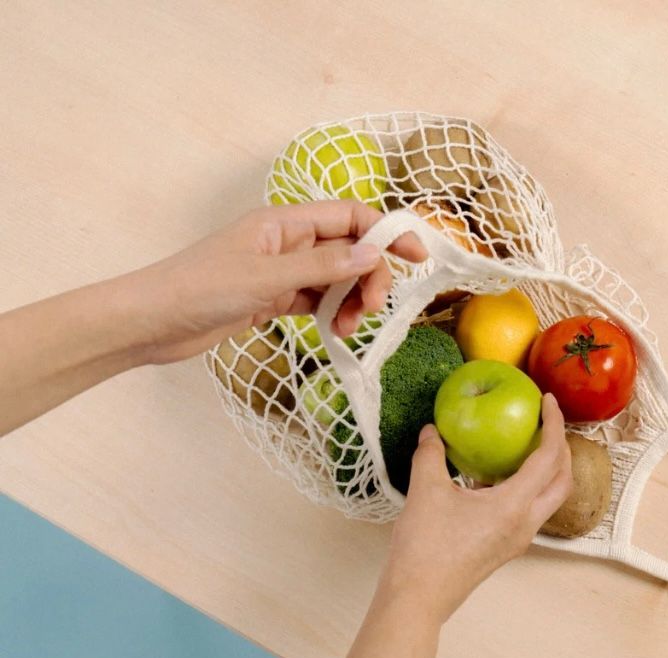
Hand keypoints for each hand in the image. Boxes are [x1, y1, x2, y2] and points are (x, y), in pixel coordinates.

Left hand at [130, 200, 426, 363]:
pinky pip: (318, 300)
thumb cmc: (199, 289)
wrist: (150, 322)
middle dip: (370, 277)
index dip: (387, 232)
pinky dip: (333, 313)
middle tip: (372, 309)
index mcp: (284, 222)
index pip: (350, 217)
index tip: (417, 257)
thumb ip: (322, 266)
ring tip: (348, 328)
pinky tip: (335, 331)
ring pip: (337, 278)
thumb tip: (372, 254)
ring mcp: (281, 271)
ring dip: (352, 300)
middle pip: (350, 249)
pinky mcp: (273, 298)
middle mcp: (287, 242)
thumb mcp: (266, 278)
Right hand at [377, 394, 573, 625]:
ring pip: (549, 498)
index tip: (548, 401)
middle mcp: (527, 523)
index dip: (554, 424)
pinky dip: (525, 489)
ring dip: (546, 471)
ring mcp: (519, 539)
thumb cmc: (425, 547)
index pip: (550, 457)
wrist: (418, 598)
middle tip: (546, 425)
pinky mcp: (506, 548)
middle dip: (562, 449)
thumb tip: (432, 431)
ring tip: (525, 446)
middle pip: (563, 480)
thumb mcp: (426, 491)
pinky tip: (494, 479)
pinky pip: (528, 511)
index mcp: (516, 505)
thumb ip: (431, 454)